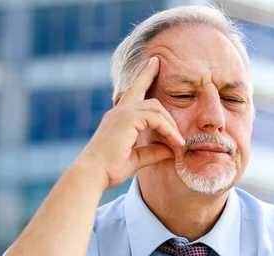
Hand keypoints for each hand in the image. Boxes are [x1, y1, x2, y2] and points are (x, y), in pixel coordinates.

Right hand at [74, 57, 184, 189]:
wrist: (93, 174)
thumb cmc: (109, 170)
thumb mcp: (136, 158)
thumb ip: (153, 152)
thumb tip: (171, 150)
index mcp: (118, 118)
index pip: (133, 92)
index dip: (145, 77)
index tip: (155, 63)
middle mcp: (118, 111)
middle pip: (143, 91)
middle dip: (153, 79)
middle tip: (164, 75)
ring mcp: (122, 113)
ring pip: (155, 108)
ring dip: (171, 124)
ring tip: (180, 142)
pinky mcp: (127, 119)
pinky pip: (156, 119)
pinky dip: (169, 130)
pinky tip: (176, 143)